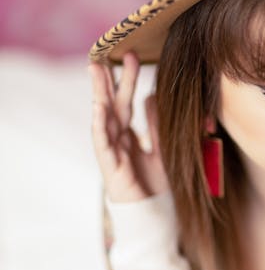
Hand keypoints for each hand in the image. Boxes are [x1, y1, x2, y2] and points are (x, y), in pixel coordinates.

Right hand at [89, 52, 168, 201]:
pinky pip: (103, 142)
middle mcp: (117, 140)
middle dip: (109, 79)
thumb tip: (152, 95)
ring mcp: (111, 151)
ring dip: (99, 92)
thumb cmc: (156, 185)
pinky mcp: (110, 166)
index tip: (131, 56)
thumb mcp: (163, 147)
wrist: (154, 216)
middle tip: (107, 53)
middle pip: (112, 104)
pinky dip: (100, 124)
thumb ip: (156, 124)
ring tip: (96, 70)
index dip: (126, 80)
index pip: (125, 101)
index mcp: (129, 135)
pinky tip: (98, 107)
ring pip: (103, 117)